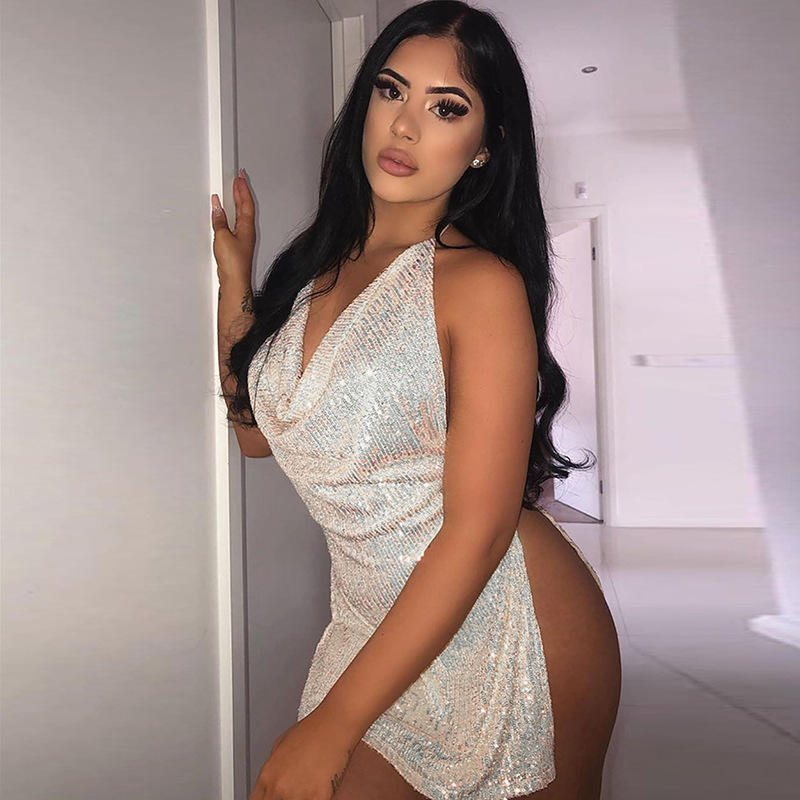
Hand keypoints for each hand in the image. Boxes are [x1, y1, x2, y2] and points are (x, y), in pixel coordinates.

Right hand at [211, 168, 255, 285]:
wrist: (234, 282)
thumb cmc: (233, 264)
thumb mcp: (222, 237)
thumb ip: (219, 221)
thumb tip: (217, 207)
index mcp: (247, 227)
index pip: (246, 203)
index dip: (242, 189)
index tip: (240, 177)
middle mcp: (247, 232)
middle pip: (245, 207)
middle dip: (242, 192)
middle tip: (239, 180)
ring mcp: (243, 239)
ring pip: (241, 215)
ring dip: (238, 202)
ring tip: (235, 191)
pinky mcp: (237, 246)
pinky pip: (236, 224)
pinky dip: (232, 215)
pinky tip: (226, 215)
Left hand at [249, 706, 357, 799]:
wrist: (335, 725)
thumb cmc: (313, 729)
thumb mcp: (281, 745)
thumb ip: (273, 769)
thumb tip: (272, 781)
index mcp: (267, 776)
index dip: (268, 798)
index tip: (275, 796)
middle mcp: (279, 788)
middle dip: (284, 798)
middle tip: (296, 789)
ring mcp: (298, 795)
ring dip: (302, 797)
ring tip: (309, 786)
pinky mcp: (318, 798)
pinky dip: (318, 797)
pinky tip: (321, 788)